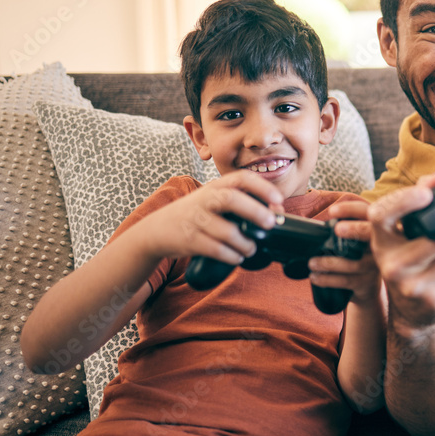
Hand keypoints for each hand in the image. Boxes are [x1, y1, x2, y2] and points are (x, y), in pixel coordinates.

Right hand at [132, 170, 283, 264]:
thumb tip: (277, 210)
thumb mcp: (213, 200)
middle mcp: (204, 199)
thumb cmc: (195, 214)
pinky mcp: (189, 240)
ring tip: (252, 248)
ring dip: (245, 243)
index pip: (240, 178)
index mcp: (215, 187)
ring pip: (226, 231)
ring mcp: (195, 219)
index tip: (278, 200)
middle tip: (271, 224)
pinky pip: (216, 249)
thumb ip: (240, 202)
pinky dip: (231, 255)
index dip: (262, 187)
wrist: (156, 230)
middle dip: (255, 211)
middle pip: (231, 199)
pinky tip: (237, 256)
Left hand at [309, 200, 382, 304]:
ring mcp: (375, 266)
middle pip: (368, 234)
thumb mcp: (357, 243)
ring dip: (328, 263)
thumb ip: (347, 232)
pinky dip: (328, 279)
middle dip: (352, 230)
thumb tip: (317, 227)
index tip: (332, 211)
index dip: (351, 209)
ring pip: (353, 263)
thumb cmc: (356, 260)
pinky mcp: (368, 283)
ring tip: (312, 263)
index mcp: (373, 230)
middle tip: (335, 230)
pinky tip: (315, 277)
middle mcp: (380, 246)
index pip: (366, 213)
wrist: (369, 290)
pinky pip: (347, 280)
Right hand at [368, 171, 434, 332]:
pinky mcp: (432, 301)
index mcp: (381, 241)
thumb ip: (420, 199)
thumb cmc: (411, 261)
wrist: (411, 312)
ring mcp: (410, 286)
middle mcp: (391, 264)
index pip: (381, 215)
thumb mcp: (406, 234)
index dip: (404, 201)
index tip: (426, 195)